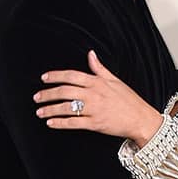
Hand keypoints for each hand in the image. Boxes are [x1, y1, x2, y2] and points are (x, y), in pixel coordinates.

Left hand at [34, 50, 163, 144]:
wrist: (141, 118)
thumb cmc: (129, 100)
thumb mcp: (115, 80)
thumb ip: (99, 68)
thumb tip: (90, 54)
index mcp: (97, 82)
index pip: (71, 75)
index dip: (55, 76)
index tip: (44, 78)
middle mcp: (94, 94)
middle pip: (65, 91)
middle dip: (48, 94)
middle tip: (36, 97)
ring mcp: (94, 109)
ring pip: (66, 108)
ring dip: (50, 109)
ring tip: (40, 111)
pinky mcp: (95, 124)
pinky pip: (73, 123)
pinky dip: (60, 123)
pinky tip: (51, 123)